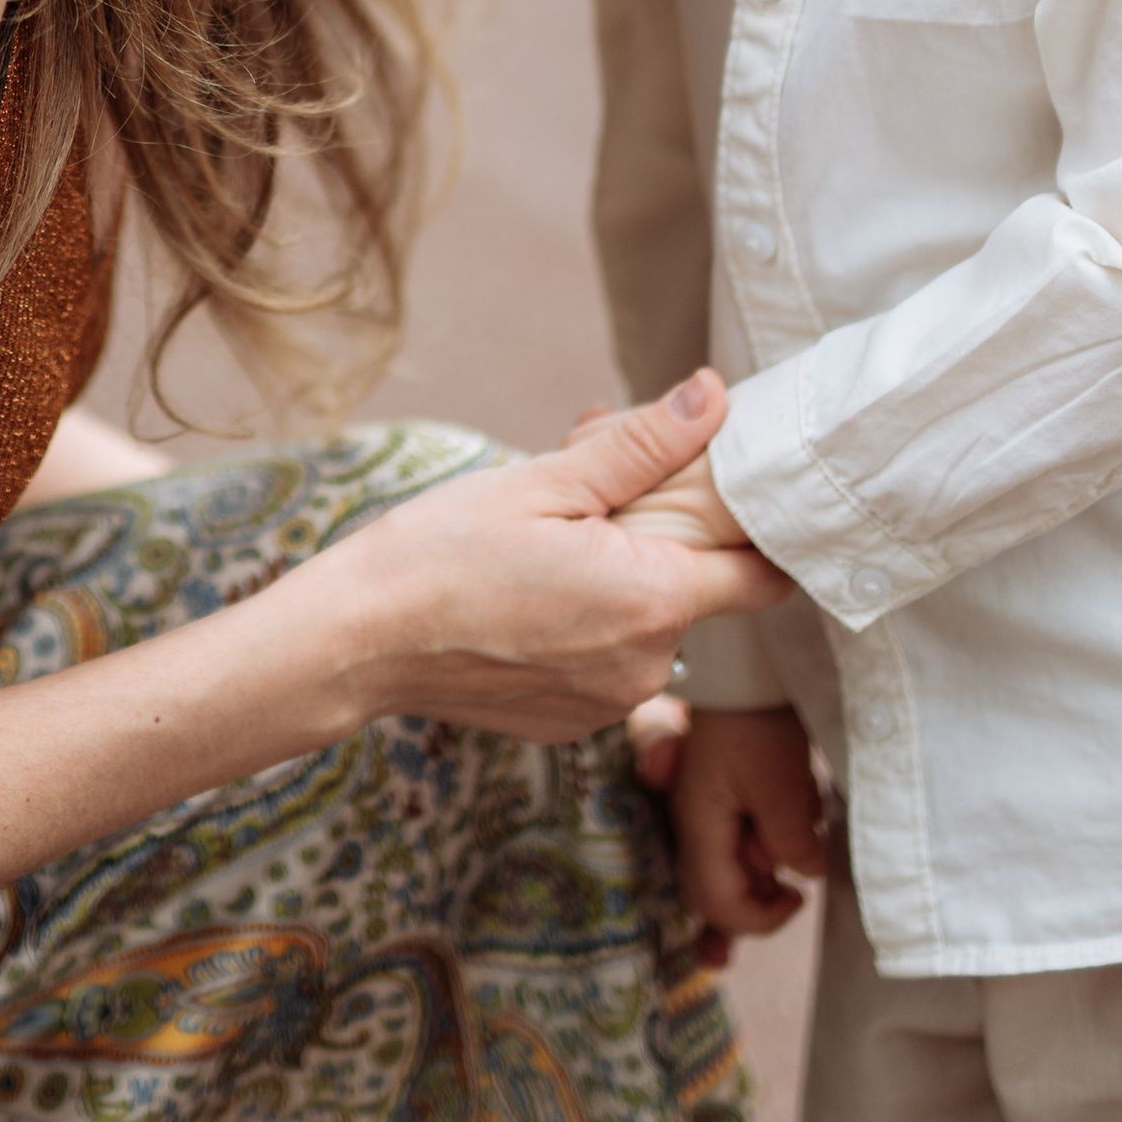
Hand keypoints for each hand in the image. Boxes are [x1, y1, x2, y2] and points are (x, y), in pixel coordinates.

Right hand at [296, 371, 790, 747]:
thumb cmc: (440, 553)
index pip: (763, 575)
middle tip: (591, 489)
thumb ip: (642, 447)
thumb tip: (713, 398)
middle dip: (660, 537)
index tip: (728, 497)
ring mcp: (609, 705)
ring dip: (620, 579)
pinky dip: (586, 626)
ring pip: (647, 625)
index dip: (756, 531)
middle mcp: (647, 667)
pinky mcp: (572, 723)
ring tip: (549, 538)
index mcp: (652, 600)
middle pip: (695, 590)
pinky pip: (607, 664)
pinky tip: (529, 592)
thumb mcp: (544, 481)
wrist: (358, 641)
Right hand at [668, 703, 825, 963]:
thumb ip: (793, 840)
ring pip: (727, 869)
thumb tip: (806, 875)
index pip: (716, 901)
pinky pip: (736, 843)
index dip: (757, 918)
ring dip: (764, 872)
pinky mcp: (722, 798)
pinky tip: (785, 835)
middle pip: (714, 892)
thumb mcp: (783, 785)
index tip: (797, 898)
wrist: (745, 667)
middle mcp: (693, 824)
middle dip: (755, 904)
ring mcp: (705, 811)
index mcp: (699, 824)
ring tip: (794, 847)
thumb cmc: (759, 722)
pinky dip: (762, 852)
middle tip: (791, 895)